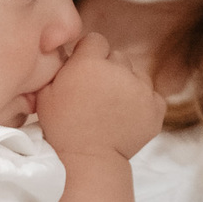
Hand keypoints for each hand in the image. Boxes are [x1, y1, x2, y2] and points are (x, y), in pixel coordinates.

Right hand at [36, 33, 165, 162]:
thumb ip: (60, 65)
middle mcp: (119, 71)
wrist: (88, 161)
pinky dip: (144, 103)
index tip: (84, 71)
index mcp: (90, 63)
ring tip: (113, 107)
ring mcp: (141, 90)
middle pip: (118, 56)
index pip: (96, 40)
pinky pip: (153, 95)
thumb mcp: (46, 92)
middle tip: (97, 94)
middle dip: (109, 69)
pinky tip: (128, 116)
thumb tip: (69, 52)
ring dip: (128, 85)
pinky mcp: (156, 108)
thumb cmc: (61, 128)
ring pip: (137, 74)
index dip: (89, 54)